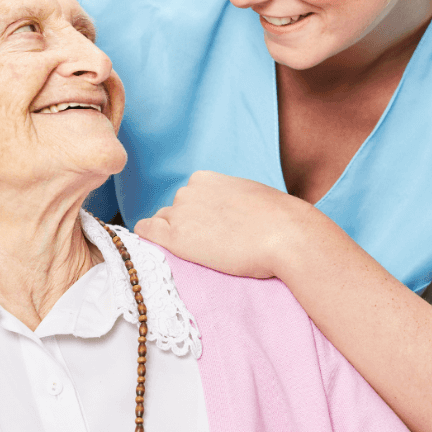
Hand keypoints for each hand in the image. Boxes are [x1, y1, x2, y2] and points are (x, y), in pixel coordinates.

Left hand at [134, 170, 311, 278]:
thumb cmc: (278, 219)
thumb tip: (227, 214)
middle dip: (186, 225)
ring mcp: (179, 213)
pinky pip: (145, 232)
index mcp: (205, 178)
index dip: (198, 215)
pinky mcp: (175, 237)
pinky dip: (148, 239)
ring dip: (174, 236)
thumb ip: (228, 199)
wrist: (285, 234)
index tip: (211, 229)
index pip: (188, 197)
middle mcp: (187, 191)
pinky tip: (158, 249)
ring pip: (162, 224)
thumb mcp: (249, 195)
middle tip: (210, 244)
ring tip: (200, 253)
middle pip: (173, 211)